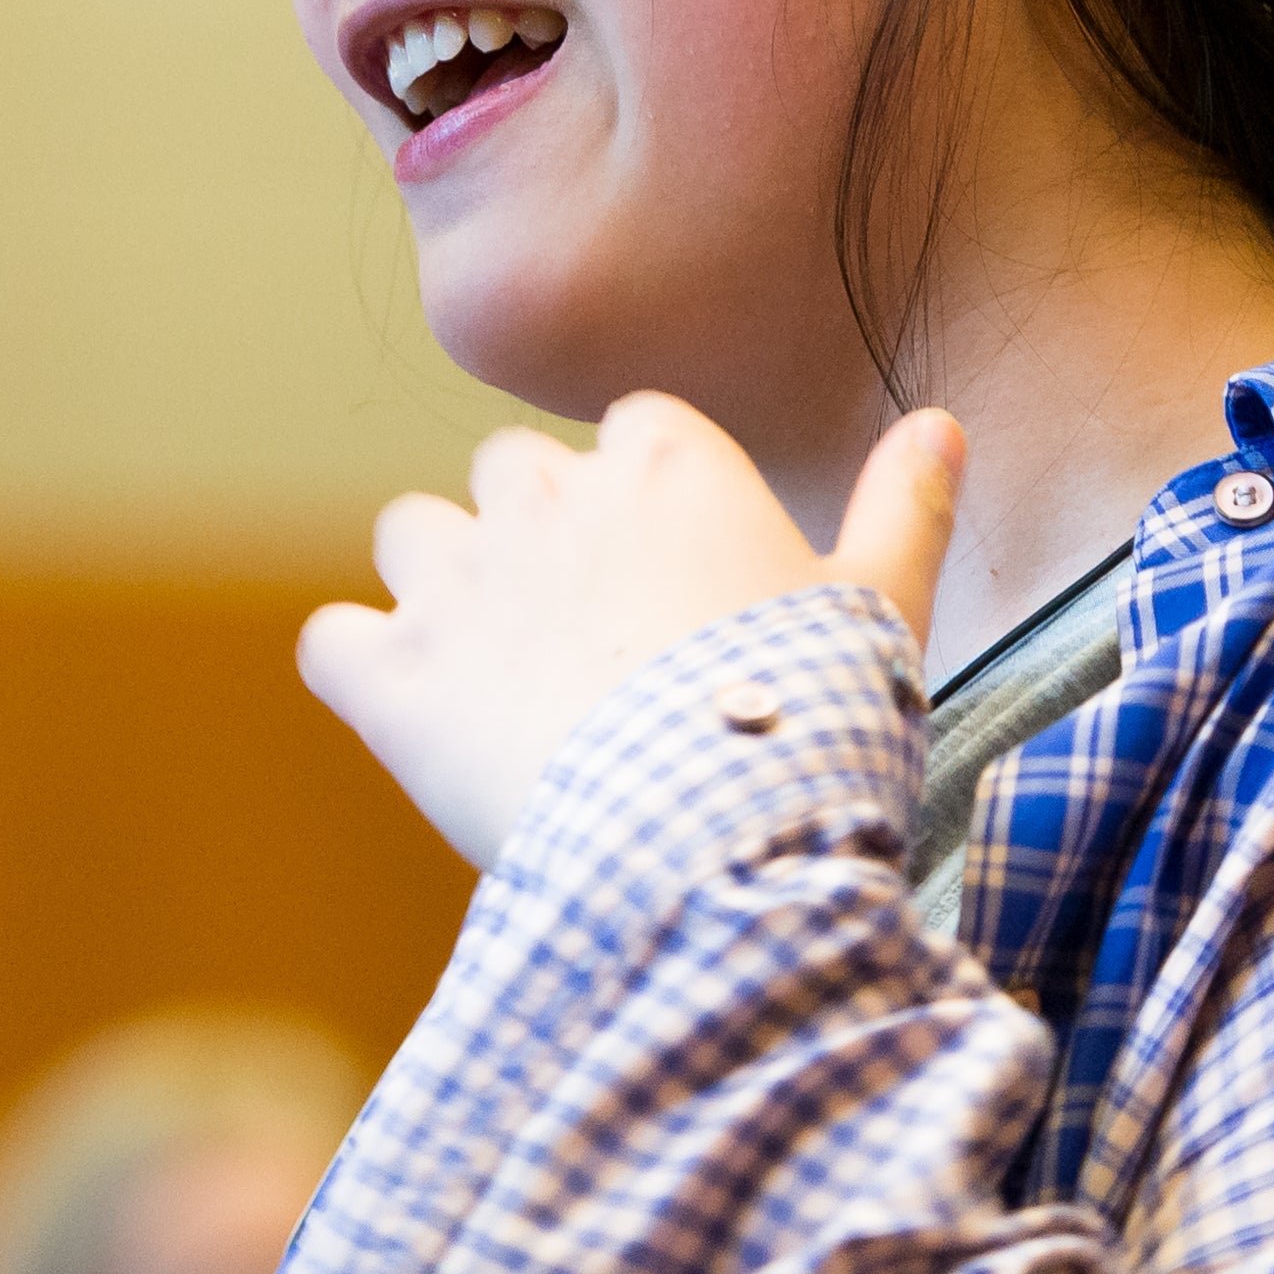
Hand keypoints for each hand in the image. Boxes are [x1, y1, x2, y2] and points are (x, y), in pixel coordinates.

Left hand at [301, 399, 963, 867]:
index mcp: (666, 465)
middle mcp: (546, 497)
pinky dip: (360, 670)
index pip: (634, 433)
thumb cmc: (814, 730)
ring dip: (439, 583)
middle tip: (592, 638)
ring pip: (411, 531)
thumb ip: (905, 507)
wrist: (710, 849)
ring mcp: (457, 583)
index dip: (652, 504)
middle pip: (512, 469)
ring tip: (494, 671)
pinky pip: (333, 639)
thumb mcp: (885, 612)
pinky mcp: (390, 678)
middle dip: (538, 533)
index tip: (681, 581)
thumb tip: (940, 424)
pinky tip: (411, 718)